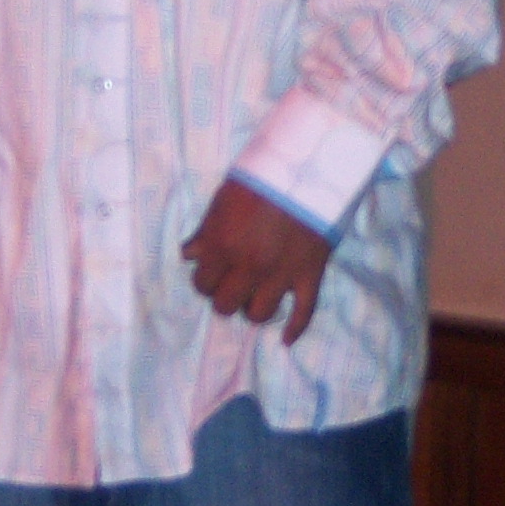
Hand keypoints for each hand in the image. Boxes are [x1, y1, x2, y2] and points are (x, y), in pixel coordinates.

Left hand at [181, 180, 333, 343]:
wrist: (314, 165)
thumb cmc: (264, 176)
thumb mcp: (226, 197)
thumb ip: (207, 229)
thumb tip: (190, 254)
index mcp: (223, 246)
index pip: (203, 284)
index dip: (205, 280)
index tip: (212, 272)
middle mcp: (249, 267)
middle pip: (227, 305)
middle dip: (226, 297)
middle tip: (232, 284)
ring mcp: (281, 275)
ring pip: (259, 314)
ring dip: (253, 308)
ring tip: (255, 297)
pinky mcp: (310, 275)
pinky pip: (303, 313)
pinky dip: (295, 329)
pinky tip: (286, 340)